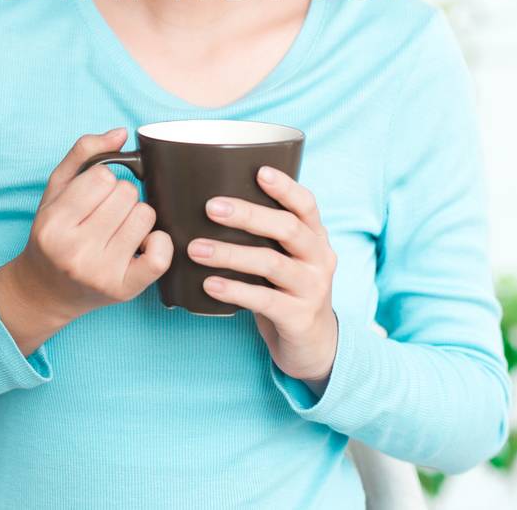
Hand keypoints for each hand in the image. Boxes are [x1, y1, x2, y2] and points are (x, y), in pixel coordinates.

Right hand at [7, 127, 174, 324]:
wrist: (45, 291)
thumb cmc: (53, 235)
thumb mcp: (55, 191)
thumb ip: (83, 154)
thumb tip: (121, 133)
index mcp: (55, 223)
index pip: (103, 176)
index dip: (101, 181)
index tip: (92, 197)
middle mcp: (75, 250)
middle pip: (127, 193)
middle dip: (120, 198)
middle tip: (104, 216)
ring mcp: (101, 272)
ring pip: (146, 216)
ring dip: (137, 218)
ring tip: (117, 230)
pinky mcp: (124, 290)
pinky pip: (161, 254)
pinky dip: (159, 242)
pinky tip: (142, 244)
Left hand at [189, 165, 338, 386]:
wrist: (313, 345)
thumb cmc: (287, 290)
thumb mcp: (288, 258)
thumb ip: (266, 234)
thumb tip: (212, 204)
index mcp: (316, 237)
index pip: (307, 205)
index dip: (285, 187)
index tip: (259, 171)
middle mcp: (320, 259)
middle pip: (288, 228)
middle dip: (249, 215)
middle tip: (211, 207)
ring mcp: (313, 289)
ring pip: (272, 263)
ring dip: (230, 254)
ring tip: (195, 249)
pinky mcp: (299, 317)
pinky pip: (264, 300)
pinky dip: (235, 290)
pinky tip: (209, 285)